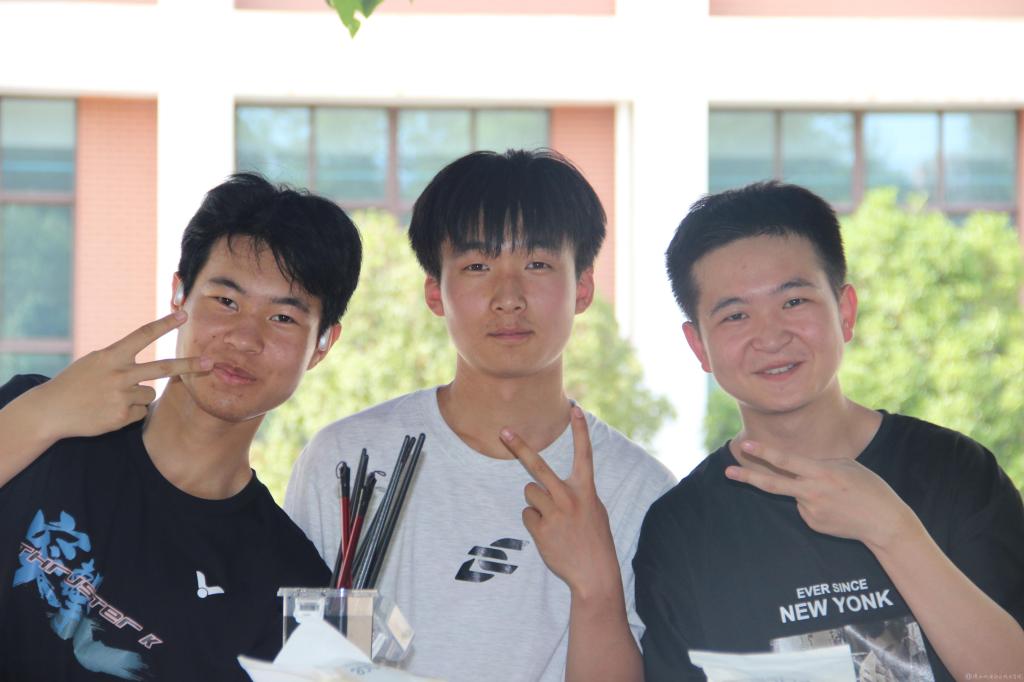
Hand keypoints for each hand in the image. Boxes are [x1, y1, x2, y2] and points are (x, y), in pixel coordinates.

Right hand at [37, 312, 211, 440]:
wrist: (50, 410)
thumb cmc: (76, 382)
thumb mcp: (95, 362)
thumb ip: (122, 358)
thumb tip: (153, 365)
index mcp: (111, 356)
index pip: (142, 335)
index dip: (164, 324)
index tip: (184, 314)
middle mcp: (118, 374)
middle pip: (163, 368)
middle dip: (188, 365)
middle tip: (210, 363)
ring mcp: (121, 396)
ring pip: (150, 394)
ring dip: (138, 396)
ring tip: (112, 397)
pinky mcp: (121, 416)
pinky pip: (141, 412)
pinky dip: (130, 412)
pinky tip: (110, 410)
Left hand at [499, 406, 620, 597]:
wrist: (595, 573)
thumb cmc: (595, 539)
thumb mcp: (594, 509)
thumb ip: (576, 492)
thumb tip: (546, 484)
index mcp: (586, 490)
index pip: (584, 454)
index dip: (580, 430)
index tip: (575, 408)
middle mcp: (569, 497)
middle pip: (538, 466)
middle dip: (520, 447)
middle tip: (504, 431)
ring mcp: (553, 513)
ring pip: (529, 491)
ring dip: (537, 502)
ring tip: (553, 519)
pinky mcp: (540, 529)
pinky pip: (527, 514)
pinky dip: (535, 521)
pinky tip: (549, 533)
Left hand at [726, 440, 919, 549]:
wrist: (884, 523)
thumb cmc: (868, 487)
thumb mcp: (845, 465)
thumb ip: (816, 464)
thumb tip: (795, 467)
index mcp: (821, 473)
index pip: (786, 461)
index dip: (763, 452)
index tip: (745, 444)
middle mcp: (812, 492)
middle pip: (773, 484)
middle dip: (748, 477)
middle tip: (728, 471)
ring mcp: (810, 511)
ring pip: (795, 494)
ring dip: (806, 490)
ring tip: (837, 495)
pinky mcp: (812, 524)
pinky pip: (804, 507)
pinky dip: (814, 502)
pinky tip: (835, 508)